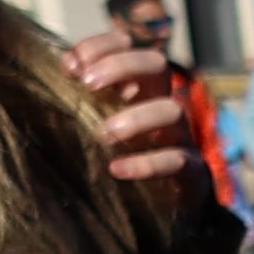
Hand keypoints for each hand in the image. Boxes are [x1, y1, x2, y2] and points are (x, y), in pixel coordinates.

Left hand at [67, 26, 195, 188]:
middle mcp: (161, 103)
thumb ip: (79, 98)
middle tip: (88, 86)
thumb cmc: (121, 157)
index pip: (128, 45)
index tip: (71, 66)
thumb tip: (63, 72)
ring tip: (103, 135)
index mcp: (137, 87)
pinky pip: (177, 160)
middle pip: (157, 64)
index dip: (102, 46)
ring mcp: (179, 136)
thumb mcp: (96, 122)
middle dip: (122, 67)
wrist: (160, 207)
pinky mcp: (191, 171)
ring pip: (171, 110)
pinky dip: (146, 163)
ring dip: (136, 117)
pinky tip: (116, 169)